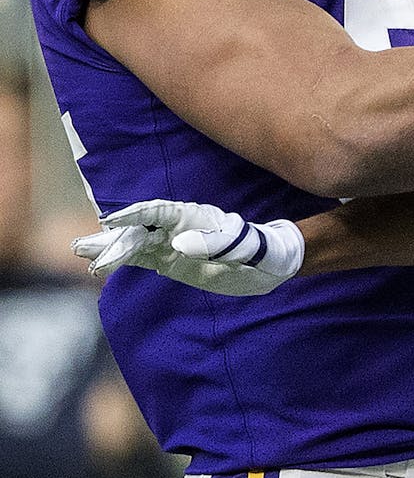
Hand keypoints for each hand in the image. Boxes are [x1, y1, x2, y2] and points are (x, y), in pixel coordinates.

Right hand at [72, 200, 304, 295]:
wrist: (270, 265)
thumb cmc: (262, 251)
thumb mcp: (246, 248)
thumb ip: (218, 244)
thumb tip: (180, 243)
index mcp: (197, 217)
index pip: (161, 213)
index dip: (137, 215)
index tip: (112, 221)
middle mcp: (180, 227)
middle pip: (141, 229)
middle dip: (114, 238)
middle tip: (85, 248)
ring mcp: (172, 243)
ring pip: (135, 243)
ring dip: (109, 247)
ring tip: (80, 250)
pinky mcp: (170, 260)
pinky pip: (141, 258)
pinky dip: (120, 260)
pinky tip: (99, 264)